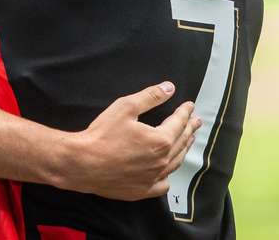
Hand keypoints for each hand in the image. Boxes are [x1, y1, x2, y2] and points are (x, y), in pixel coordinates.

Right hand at [64, 81, 201, 200]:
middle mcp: (161, 161)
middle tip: (195, 121)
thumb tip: (169, 88)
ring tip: (186, 140)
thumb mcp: (126, 107)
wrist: (83, 163)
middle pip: (181, 142)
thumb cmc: (102, 134)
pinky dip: (168, 175)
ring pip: (175, 163)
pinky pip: (163, 184)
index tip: (190, 106)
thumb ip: (150, 97)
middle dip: (189, 129)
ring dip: (183, 149)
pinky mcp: (142, 190)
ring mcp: (153, 178)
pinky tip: (167, 171)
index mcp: (161, 140)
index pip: (179, 123)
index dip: (185, 112)